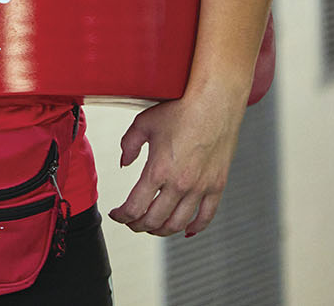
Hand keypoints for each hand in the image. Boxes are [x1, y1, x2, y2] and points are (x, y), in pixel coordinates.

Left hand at [108, 88, 243, 236]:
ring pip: (178, 223)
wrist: (214, 102)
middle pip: (154, 220)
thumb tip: (124, 163)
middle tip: (131, 222)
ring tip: (152, 226)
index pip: (135, 207)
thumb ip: (128, 145)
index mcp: (158, 170)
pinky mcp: (217, 186)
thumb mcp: (143, 123)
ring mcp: (201, 187)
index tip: (116, 214)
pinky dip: (194, 227)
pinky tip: (185, 229)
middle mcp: (180, 183)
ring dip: (161, 230)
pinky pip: (206, 216)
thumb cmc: (180, 109)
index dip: (121, 216)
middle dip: (138, 225)